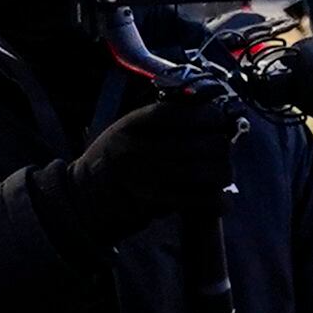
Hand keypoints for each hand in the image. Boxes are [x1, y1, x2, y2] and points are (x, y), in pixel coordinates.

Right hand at [55, 84, 241, 241]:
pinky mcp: (152, 202)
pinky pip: (196, 200)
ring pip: (201, 172)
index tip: (219, 119)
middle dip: (220, 145)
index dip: (205, 116)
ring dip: (222, 171)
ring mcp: (144, 176)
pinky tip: (224, 198)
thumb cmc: (120, 155)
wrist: (88, 193)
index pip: (177, 114)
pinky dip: (216, 199)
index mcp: (132, 125)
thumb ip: (165, 116)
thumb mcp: (132, 128)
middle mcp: (136, 149)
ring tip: (224, 170)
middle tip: (225, 147)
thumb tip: (211, 110)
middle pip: (195, 144)